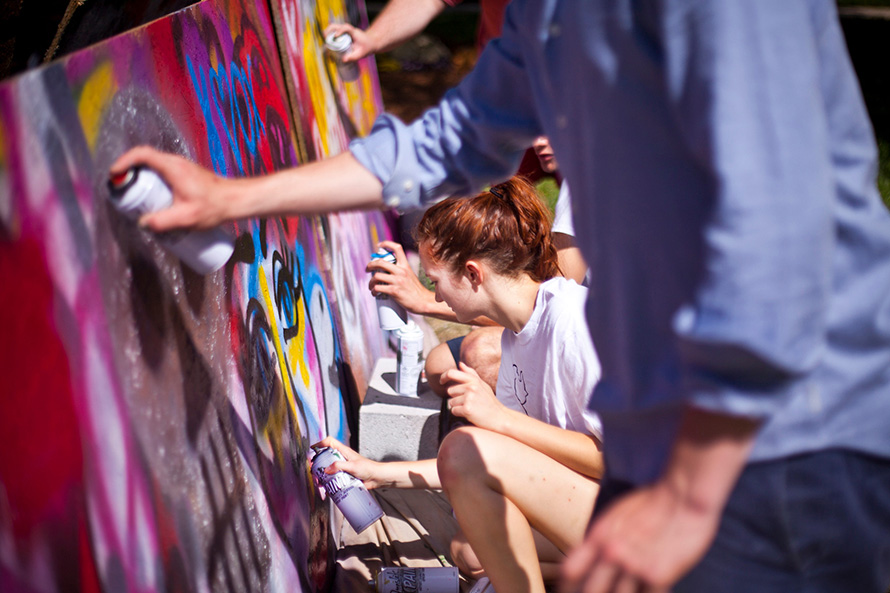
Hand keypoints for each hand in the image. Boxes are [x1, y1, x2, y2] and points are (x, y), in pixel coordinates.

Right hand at [110, 146, 234, 231]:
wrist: (235, 200)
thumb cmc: (214, 207)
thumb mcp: (186, 218)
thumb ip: (162, 222)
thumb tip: (143, 223)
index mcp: (173, 167)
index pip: (142, 154)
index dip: (124, 161)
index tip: (115, 174)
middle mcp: (176, 162)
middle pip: (145, 159)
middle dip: (129, 172)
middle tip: (122, 189)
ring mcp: (182, 166)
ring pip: (154, 165)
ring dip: (141, 176)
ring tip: (134, 195)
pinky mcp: (186, 174)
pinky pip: (163, 171)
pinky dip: (152, 179)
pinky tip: (153, 197)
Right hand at [313, 436, 386, 488]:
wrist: (376, 478)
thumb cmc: (368, 468)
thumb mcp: (352, 466)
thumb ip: (339, 466)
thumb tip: (327, 469)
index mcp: (344, 451)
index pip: (330, 442)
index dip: (320, 443)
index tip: (312, 449)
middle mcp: (342, 458)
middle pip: (326, 457)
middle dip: (319, 463)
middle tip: (315, 469)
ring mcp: (342, 468)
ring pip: (329, 469)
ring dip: (323, 475)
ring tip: (320, 481)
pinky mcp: (344, 476)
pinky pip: (334, 478)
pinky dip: (329, 482)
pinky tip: (328, 488)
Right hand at [324, 23, 375, 61]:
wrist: (370, 43)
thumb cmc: (367, 47)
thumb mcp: (362, 53)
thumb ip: (353, 57)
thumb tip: (343, 60)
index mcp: (353, 32)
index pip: (346, 28)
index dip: (340, 31)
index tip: (336, 36)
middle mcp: (347, 30)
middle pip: (335, 26)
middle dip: (328, 31)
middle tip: (324, 39)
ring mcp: (343, 32)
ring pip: (332, 29)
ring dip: (327, 35)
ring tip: (324, 45)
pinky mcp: (341, 35)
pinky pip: (333, 35)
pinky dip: (328, 39)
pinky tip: (326, 47)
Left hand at [367, 241, 437, 314]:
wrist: (422, 301)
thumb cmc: (415, 290)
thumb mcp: (410, 275)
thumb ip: (400, 270)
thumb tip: (385, 269)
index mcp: (405, 265)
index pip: (397, 248)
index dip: (386, 243)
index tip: (379, 246)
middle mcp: (401, 271)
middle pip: (380, 262)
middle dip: (370, 265)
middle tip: (367, 269)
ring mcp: (397, 281)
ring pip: (376, 276)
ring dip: (370, 282)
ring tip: (371, 286)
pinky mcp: (394, 291)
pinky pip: (377, 288)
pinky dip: (373, 291)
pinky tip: (374, 293)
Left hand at [441, 362, 509, 432]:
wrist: (499, 417)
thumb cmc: (490, 402)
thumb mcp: (483, 385)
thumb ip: (471, 374)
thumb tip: (460, 364)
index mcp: (474, 380)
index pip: (452, 373)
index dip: (444, 376)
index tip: (441, 381)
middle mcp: (471, 387)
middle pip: (450, 391)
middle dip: (456, 397)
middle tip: (469, 402)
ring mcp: (469, 398)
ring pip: (451, 402)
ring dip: (458, 406)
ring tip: (470, 407)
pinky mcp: (467, 409)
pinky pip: (453, 411)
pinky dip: (459, 413)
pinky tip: (469, 413)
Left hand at [560, 481, 721, 592]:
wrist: (684, 494)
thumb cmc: (652, 502)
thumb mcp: (616, 516)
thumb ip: (602, 540)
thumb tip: (591, 560)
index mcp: (598, 536)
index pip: (569, 571)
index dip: (566, 587)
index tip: (570, 592)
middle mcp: (611, 552)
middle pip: (589, 592)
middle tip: (603, 592)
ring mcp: (634, 565)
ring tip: (630, 588)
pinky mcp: (658, 575)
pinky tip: (649, 590)